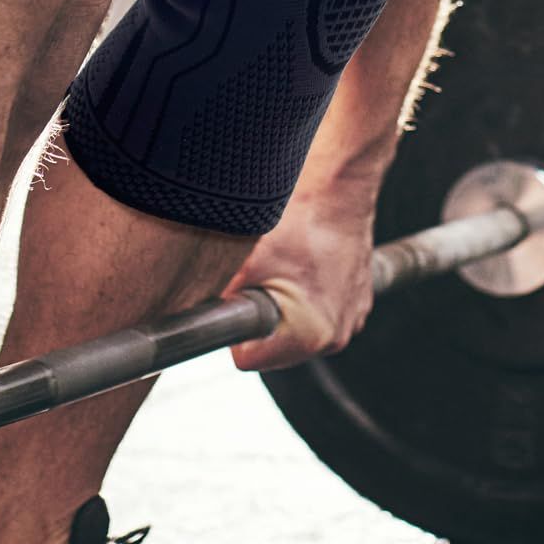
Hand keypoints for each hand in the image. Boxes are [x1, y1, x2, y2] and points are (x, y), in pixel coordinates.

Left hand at [225, 187, 377, 372]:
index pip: (247, 357)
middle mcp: (335, 335)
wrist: (341, 185)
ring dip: (284, 309)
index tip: (241, 296)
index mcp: (309, 334)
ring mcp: (350, 320)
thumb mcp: (247, 259)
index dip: (234, 329)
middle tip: (264, 277)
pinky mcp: (358, 304)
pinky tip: (305, 266)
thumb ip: (215, 299)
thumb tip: (185, 320)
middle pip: (273, 349)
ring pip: (295, 333)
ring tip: (286, 269)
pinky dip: (306, 297)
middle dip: (261, 318)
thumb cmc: (301, 216)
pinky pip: (318, 314)